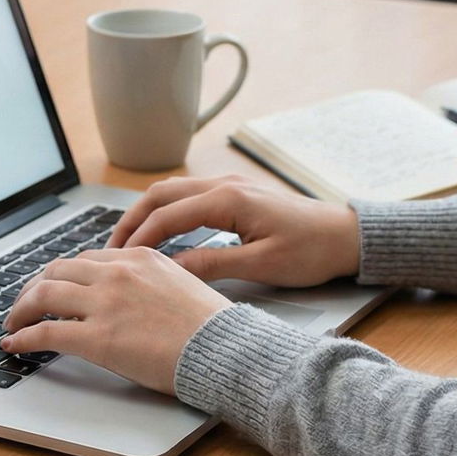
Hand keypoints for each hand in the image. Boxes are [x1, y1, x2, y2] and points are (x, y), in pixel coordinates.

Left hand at [0, 248, 229, 393]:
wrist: (225, 349)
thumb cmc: (213, 327)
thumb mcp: (183, 284)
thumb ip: (152, 282)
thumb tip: (135, 298)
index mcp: (139, 257)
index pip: (86, 259)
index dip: (63, 275)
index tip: (54, 288)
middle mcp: (117, 273)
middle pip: (57, 270)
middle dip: (35, 288)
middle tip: (27, 304)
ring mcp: (105, 304)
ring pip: (43, 294)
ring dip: (21, 309)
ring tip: (14, 323)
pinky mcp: (98, 338)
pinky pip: (45, 333)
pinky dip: (23, 336)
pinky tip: (15, 344)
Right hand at [106, 174, 361, 287]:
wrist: (346, 236)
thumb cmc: (311, 251)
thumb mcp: (261, 265)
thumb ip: (212, 264)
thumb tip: (170, 271)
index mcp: (228, 199)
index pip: (167, 216)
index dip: (139, 239)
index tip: (118, 261)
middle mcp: (224, 184)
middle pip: (160, 195)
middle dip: (131, 221)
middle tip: (110, 252)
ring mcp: (230, 185)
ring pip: (173, 191)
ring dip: (146, 214)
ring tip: (128, 244)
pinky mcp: (237, 193)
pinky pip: (189, 195)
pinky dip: (166, 211)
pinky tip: (161, 233)